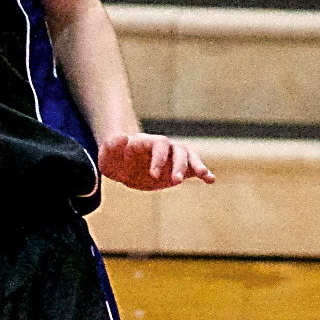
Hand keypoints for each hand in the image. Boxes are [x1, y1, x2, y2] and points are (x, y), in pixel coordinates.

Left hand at [97, 133, 214, 191]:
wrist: (123, 164)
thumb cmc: (115, 158)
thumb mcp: (108, 155)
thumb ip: (112, 146)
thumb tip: (123, 138)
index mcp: (148, 142)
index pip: (160, 144)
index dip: (159, 157)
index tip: (153, 175)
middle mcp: (164, 148)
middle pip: (178, 149)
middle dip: (179, 164)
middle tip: (176, 181)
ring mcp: (172, 158)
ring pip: (189, 156)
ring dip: (195, 165)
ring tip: (203, 175)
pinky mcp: (176, 169)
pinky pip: (193, 169)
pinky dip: (203, 173)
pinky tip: (211, 180)